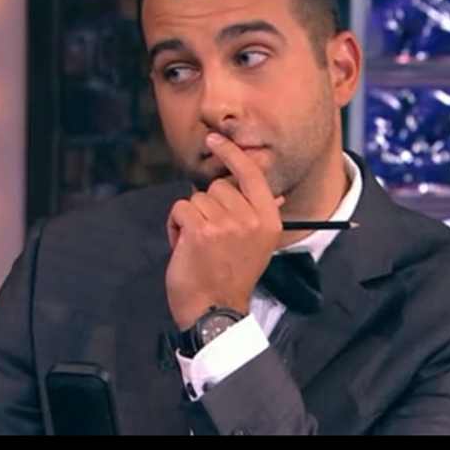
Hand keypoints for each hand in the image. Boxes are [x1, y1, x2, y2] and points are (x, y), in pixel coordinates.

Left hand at [165, 132, 284, 329]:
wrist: (215, 310)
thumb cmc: (232, 277)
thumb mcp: (258, 245)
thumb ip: (260, 216)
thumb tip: (275, 195)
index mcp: (268, 220)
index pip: (251, 174)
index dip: (231, 154)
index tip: (215, 139)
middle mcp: (251, 219)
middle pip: (218, 186)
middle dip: (207, 205)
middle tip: (210, 234)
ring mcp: (226, 225)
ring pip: (196, 198)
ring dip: (190, 218)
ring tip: (197, 244)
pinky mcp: (201, 231)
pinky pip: (180, 208)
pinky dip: (175, 225)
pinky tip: (183, 245)